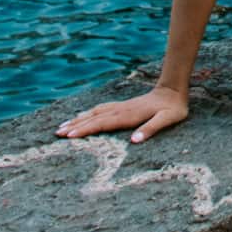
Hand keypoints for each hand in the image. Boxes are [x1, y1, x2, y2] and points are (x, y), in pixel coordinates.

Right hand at [57, 85, 189, 145]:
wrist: (173, 90)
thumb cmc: (173, 109)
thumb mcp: (167, 120)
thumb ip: (151, 129)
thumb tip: (135, 140)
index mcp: (129, 115)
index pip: (103, 123)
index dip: (86, 130)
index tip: (70, 136)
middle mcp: (121, 110)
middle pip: (93, 118)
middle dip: (75, 126)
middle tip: (57, 133)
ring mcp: (120, 107)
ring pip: (94, 113)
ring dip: (78, 120)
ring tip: (62, 126)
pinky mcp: (122, 106)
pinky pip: (100, 110)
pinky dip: (87, 114)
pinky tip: (81, 117)